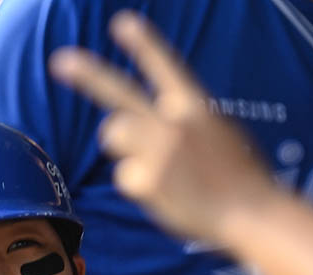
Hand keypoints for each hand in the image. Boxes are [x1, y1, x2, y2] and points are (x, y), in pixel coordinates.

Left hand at [49, 11, 275, 243]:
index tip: (122, 23)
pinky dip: (140, 187)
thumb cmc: (241, 180)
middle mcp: (172, 123)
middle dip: (88, 75)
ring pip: (113, 133)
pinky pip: (125, 177)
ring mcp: (156, 150)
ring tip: (154, 166)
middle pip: (120, 93)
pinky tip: (167, 195)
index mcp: (196, 107)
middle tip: (60, 61)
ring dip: (122, 145)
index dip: (143, 44)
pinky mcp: (145, 180)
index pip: (165, 67)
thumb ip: (188, 124)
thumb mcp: (221, 135)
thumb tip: (160, 127)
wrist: (253, 213)